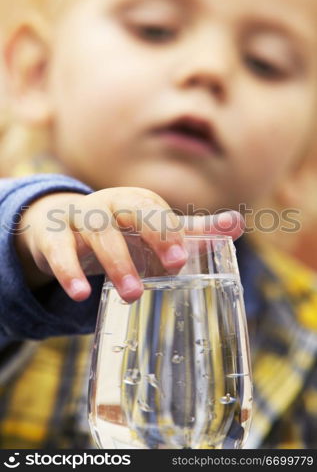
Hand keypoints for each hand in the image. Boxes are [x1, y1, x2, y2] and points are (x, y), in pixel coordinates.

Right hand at [15, 187, 243, 302]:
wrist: (64, 226)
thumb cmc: (121, 231)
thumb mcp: (154, 231)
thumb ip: (193, 232)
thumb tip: (238, 223)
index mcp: (137, 202)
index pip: (158, 211)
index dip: (171, 233)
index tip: (182, 260)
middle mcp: (110, 204)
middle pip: (133, 210)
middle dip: (154, 234)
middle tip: (173, 267)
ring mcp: (80, 218)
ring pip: (98, 232)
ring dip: (116, 261)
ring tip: (132, 294)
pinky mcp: (53, 237)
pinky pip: (58, 250)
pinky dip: (67, 271)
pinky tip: (79, 294)